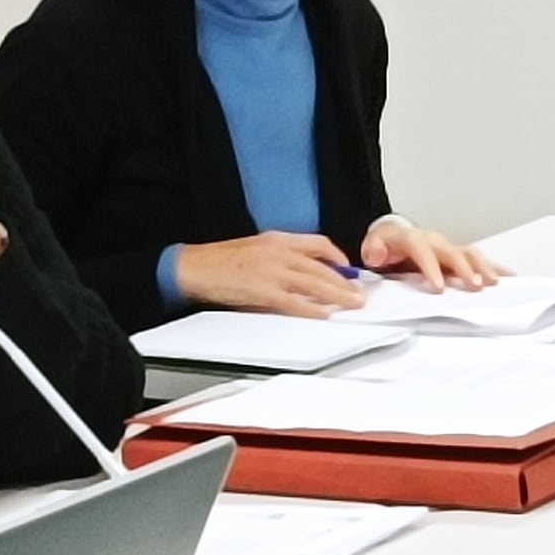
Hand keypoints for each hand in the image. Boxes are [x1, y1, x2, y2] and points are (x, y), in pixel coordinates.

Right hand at [169, 231, 361, 315]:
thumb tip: (302, 273)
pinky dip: (312, 310)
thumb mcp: (256, 249)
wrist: (194, 267)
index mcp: (278, 240)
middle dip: (345, 281)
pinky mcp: (263, 291)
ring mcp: (272, 272)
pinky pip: (295, 303)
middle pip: (322, 267)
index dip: (337, 257)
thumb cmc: (221, 261)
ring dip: (337, 296)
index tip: (347, 269)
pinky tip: (323, 315)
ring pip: (315, 284)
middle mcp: (279, 252)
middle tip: (359, 293)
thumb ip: (280, 258)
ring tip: (352, 304)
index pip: (318, 244)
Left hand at [360, 218, 499, 293]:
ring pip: (470, 253)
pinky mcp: (458, 257)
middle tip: (475, 286)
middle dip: (465, 268)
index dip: (432, 268)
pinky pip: (478, 260)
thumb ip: (373, 250)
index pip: (423, 250)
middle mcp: (435, 241)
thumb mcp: (372, 247)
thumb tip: (376, 254)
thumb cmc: (386, 247)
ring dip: (483, 267)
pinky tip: (509, 277)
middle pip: (453, 251)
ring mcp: (449, 248)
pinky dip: (494, 268)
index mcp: (413, 239)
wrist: (394, 239)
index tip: (439, 287)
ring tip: (494, 283)